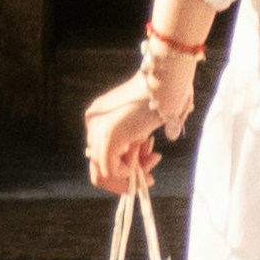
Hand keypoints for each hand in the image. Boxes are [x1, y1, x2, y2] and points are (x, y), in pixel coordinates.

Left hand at [85, 72, 177, 194]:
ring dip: (132, 174)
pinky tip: (146, 152)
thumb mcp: (142, 124)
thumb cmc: (164, 96)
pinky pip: (112, 171)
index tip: (150, 162)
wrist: (167, 83)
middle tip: (151, 177)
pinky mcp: (107, 137)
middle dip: (128, 175)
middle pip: (99, 167)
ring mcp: (97, 130)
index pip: (102, 153)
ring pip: (103, 174)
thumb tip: (138, 166)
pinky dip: (131, 171)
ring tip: (152, 160)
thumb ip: (135, 143)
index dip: (126, 165)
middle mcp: (93, 123)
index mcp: (100, 116)